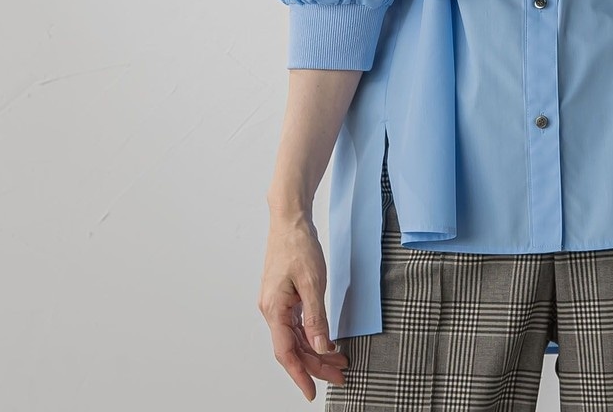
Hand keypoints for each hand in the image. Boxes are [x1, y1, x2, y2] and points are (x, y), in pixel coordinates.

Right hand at [259, 212, 349, 400]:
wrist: (290, 219)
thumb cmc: (298, 245)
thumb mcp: (313, 282)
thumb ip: (316, 318)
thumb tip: (319, 348)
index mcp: (274, 309)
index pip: (286, 353)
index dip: (300, 375)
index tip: (313, 393)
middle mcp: (271, 310)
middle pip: (293, 348)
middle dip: (316, 365)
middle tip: (340, 375)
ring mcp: (276, 304)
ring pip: (296, 337)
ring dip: (315, 351)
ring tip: (339, 360)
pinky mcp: (284, 296)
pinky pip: (296, 324)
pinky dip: (312, 335)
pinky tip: (326, 341)